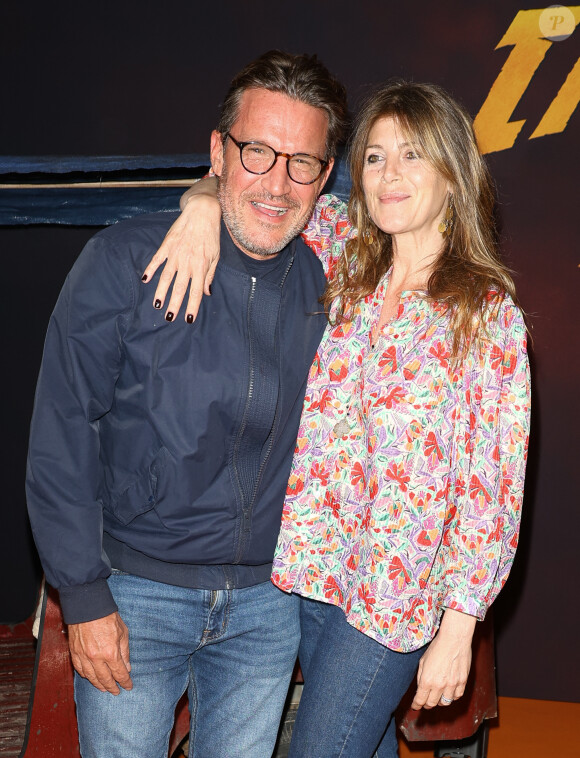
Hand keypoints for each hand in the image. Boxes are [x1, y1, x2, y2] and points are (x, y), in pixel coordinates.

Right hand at [68, 612, 132, 694]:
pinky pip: (80, 670)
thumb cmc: (107, 617)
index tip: (128, 686)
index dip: (125, 682)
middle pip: (105, 679)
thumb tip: (127, 667)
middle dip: (112, 687)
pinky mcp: (75, 653)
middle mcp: (96, 658)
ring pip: (91, 678)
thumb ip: (125, 652)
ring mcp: (84, 657)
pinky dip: (86, 676)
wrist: (88, 608)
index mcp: (111, 653)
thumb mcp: (123, 632)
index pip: (119, 674)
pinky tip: (91, 678)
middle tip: (116, 692)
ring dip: (99, 685)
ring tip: (104, 688)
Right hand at [141, 178, 220, 322]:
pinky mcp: (166, 245)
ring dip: (161, 292)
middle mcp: (187, 262)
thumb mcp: (215, 256)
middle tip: (169, 318)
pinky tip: (145, 279)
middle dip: (174, 305)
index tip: (188, 319)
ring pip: (166, 278)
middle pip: (179, 288)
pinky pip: (157, 260)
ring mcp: (175, 254)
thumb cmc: (211, 235)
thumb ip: (209, 275)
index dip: (192, 306)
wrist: (202, 212)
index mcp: (201, 266)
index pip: (196, 291)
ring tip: (157, 305)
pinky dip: (150, 270)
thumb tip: (206, 293)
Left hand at [411, 609, 475, 709]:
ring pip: (445, 702)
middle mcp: (439, 685)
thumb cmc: (437, 647)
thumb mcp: (423, 661)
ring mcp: (452, 684)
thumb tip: (421, 687)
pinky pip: (457, 696)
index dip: (416, 705)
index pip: (420, 700)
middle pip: (432, 703)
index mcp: (427, 679)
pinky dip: (452, 697)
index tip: (415, 706)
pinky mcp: (462, 682)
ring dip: (439, 702)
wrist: (454, 639)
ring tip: (437, 699)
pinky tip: (449, 693)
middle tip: (425, 703)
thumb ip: (421, 676)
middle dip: (426, 705)